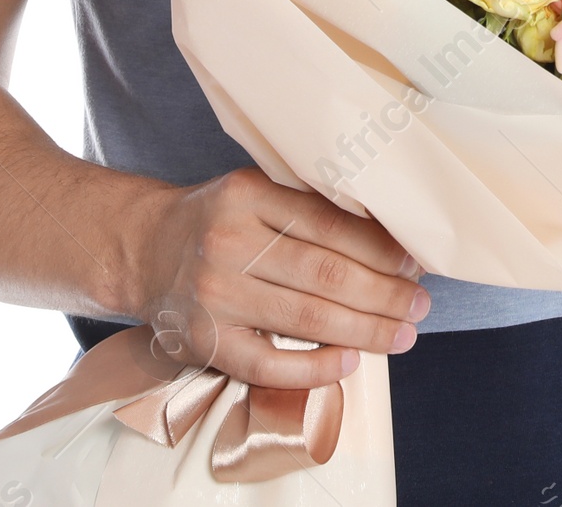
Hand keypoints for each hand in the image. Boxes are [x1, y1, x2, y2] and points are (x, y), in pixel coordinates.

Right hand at [137, 168, 428, 388]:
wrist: (143, 247)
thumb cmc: (215, 219)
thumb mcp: (254, 192)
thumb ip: (307, 210)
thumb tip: (387, 245)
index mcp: (248, 196)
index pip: (328, 224)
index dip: (377, 248)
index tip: (413, 263)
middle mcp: (230, 242)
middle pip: (324, 274)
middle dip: (382, 294)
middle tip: (419, 305)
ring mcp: (215, 295)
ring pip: (305, 320)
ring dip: (364, 331)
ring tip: (402, 335)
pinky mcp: (205, 342)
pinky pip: (269, 365)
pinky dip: (315, 368)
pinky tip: (349, 363)